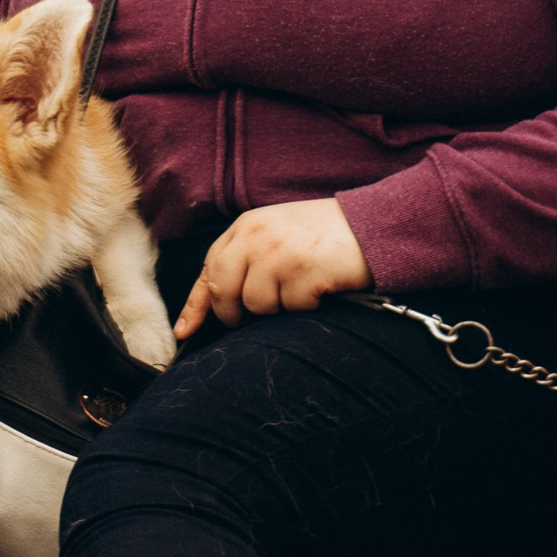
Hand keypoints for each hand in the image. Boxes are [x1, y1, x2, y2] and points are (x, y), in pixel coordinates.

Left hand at [173, 199, 371, 340]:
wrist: (371, 225)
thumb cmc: (322, 236)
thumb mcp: (275, 236)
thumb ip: (244, 260)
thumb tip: (214, 306)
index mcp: (246, 226)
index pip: (209, 269)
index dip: (196, 305)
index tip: (185, 332)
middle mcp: (256, 236)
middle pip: (224, 291)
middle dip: (235, 313)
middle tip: (262, 312)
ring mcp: (278, 252)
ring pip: (257, 304)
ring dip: (279, 306)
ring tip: (302, 286)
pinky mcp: (302, 269)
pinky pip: (291, 307)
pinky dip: (306, 305)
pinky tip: (320, 287)